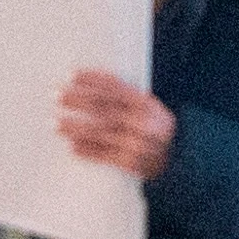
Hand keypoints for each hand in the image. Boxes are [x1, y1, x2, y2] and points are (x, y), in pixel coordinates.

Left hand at [60, 73, 176, 180]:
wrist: (180, 160)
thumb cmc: (158, 131)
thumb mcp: (151, 109)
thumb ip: (128, 98)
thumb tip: (93, 86)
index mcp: (146, 104)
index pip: (115, 88)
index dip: (93, 80)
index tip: (72, 75)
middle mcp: (141, 122)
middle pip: (104, 108)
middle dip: (78, 100)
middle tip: (58, 96)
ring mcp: (136, 143)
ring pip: (101, 132)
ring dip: (76, 128)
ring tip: (57, 124)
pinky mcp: (131, 163)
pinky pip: (105, 156)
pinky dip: (88, 151)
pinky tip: (73, 147)